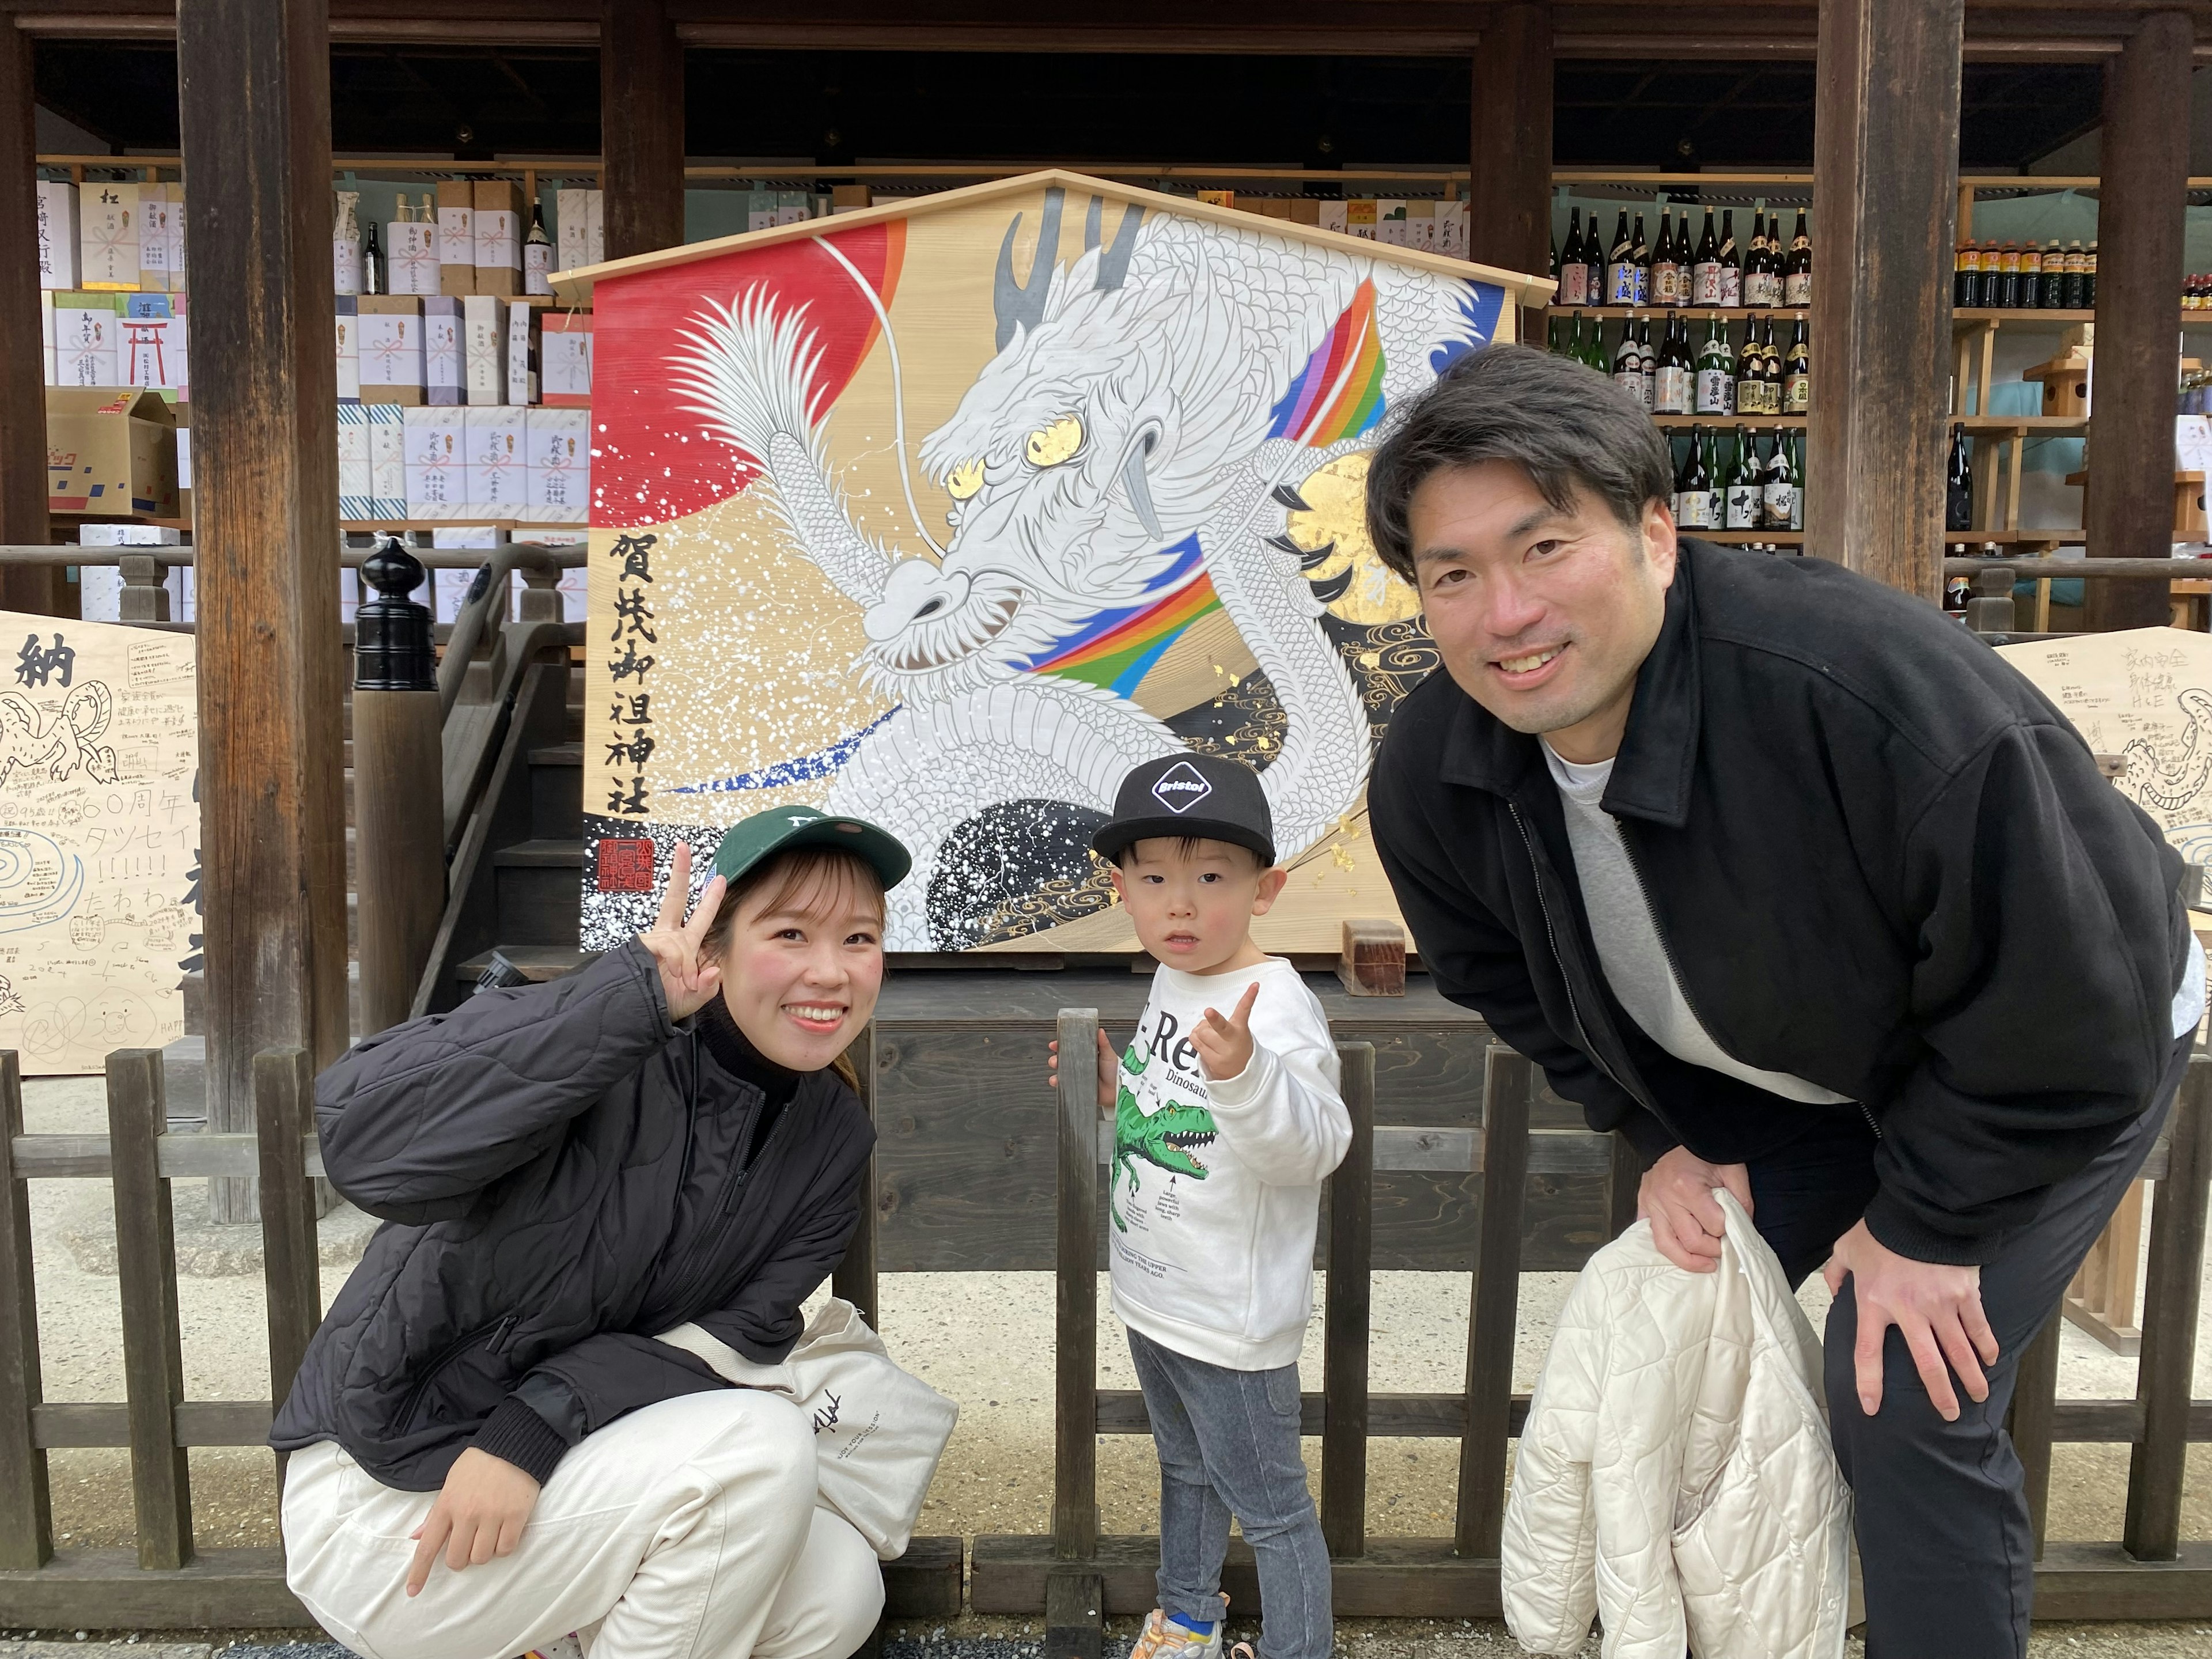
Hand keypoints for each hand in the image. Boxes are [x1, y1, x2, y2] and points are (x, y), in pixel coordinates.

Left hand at [405, 1446, 539, 1595]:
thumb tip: (416, 1537)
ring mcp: (492, 1515)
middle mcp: (467, 1513)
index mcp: (446, 1505)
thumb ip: (435, 1513)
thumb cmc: (479, 1464)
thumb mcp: (450, 1483)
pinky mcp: (515, 1516)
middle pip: (457, 1560)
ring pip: (482, 1557)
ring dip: (484, 1552)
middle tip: (469, 1544)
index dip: (419, 1572)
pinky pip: (506, 1549)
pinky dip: (504, 1547)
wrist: (514, 1444)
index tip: (413, 1592)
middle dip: (461, 1559)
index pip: (427, 1547)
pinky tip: (504, 1532)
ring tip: (489, 1534)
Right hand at [636, 841, 725, 1022]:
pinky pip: (669, 948)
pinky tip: (677, 974)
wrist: (637, 1016)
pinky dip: (677, 963)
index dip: (711, 898)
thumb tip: (714, 972)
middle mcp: (671, 937)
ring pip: (678, 940)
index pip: (701, 916)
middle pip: (676, 898)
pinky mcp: (644, 947)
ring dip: (685, 963)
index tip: (720, 878)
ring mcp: (656, 941)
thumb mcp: (693, 999)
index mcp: (686, 944)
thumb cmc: (666, 1006)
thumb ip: (708, 987)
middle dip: (680, 873)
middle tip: (683, 847)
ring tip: (684, 980)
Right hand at [1048, 1028, 1117, 1109]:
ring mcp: (1077, 1077)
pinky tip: (1057, 1081)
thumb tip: (1100, 1030)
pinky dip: (1058, 1083)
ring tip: (1056, 1068)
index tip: (1055, 1043)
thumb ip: (1103, 1043)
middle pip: (1063, 1059)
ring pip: (1061, 1072)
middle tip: (1055, 1058)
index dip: (1062, 1044)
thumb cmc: (1114, 1073)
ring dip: (1055, 1070)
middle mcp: (1080, 1065)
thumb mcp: (1109, 1055)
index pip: (1071, 1047)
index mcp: (1087, 1055)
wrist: (1116, 1091)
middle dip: (1055, 1057)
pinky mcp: (1076, 1088)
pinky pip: (1063, 1085)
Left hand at [1192, 981, 1260, 1081]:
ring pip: (1201, 1031)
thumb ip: (1220, 1023)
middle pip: (1220, 1026)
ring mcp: (1223, 1052)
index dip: (1249, 996)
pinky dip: (1195, 1038)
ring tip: (1210, 1037)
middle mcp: (1233, 1040)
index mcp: (1240, 1029)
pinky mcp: (1213, 1061)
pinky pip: (1194, 1041)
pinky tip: (1204, 1044)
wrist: (1241, 1074)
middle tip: (1208, 1011)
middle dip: (1214, 1018)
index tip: (1255, 985)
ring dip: (1200, 1030)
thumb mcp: (1235, 1033)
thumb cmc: (1234, 1046)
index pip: (1245, 1010)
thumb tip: (1203, 1022)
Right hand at [1637, 1146, 1753, 1272]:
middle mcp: (1665, 1198)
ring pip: (1665, 1246)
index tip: (1734, 1231)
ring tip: (1704, 1264)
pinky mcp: (1643, 1204)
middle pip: (1690, 1241)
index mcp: (1687, 1187)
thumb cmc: (1708, 1153)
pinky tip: (1680, 1250)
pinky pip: (1650, 1234)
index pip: (1713, 1226)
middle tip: (1722, 1249)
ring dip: (1688, 1260)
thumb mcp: (1734, 1172)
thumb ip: (1742, 1203)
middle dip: (1711, 1250)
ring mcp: (1650, 1202)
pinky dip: (1666, 1246)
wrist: (1687, 1136)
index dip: (1728, 1232)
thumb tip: (1742, 1230)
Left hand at [1823, 1219, 1997, 1420]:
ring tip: (1978, 1396)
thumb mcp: (1847, 1248)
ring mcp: (1941, 1304)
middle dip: (1941, 1394)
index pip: (1867, 1353)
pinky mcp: (1966, 1293)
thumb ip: (1836, 1271)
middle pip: (1928, 1365)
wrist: (1919, 1209)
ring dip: (1971, 1377)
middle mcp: (1909, 1311)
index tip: (1871, 1408)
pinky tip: (1991, 1359)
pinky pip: (1979, 1327)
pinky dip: (1987, 1345)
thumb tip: (1833, 1289)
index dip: (1869, 1383)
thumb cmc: (1880, 1230)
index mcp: (1874, 1303)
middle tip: (1949, 1414)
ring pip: (1959, 1352)